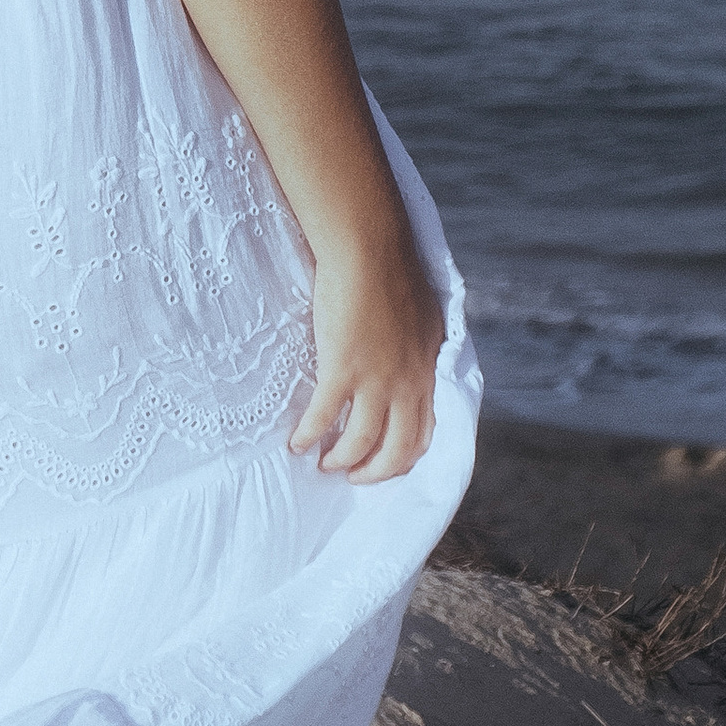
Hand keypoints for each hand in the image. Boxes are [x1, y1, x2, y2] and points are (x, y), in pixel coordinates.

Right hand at [290, 236, 443, 482]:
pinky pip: (324, 417)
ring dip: (341, 460)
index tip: (385, 461)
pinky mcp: (342, 369)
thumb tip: (412, 359)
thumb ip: (420, 348)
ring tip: (324, 463)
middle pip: (397, 450)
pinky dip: (308, 435)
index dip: (405, 456)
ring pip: (360, 442)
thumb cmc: (395, 272)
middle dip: (374, 472)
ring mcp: (376, 380)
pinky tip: (296, 442)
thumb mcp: (425, 318)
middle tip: (354, 476)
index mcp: (428, 372)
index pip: (425, 432)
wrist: (371, 249)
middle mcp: (408, 384)